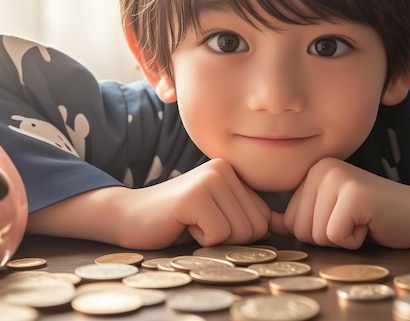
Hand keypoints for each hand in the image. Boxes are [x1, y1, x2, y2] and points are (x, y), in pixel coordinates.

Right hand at [130, 158, 270, 247]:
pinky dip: (201, 240)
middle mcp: (224, 169)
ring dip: (214, 239)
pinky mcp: (195, 195)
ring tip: (191, 222)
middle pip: (256, 227)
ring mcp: (209, 179)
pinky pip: (219, 235)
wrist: (129, 216)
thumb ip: (246, 214)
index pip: (263, 218)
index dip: (238, 233)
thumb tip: (280, 226)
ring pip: (240, 232)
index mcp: (233, 171)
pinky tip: (183, 224)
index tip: (209, 221)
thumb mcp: (219, 213)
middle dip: (229, 238)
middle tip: (199, 224)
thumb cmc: (177, 220)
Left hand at [269, 157, 409, 248]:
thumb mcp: (329, 214)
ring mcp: (338, 178)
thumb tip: (267, 224)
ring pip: (316, 235)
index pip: (290, 221)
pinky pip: (335, 237)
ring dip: (343, 238)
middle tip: (355, 220)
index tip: (344, 217)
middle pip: (300, 229)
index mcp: (313, 171)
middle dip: (329, 236)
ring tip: (363, 220)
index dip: (319, 231)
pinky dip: (355, 240)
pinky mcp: (354, 195)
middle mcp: (322, 168)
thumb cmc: (373, 217)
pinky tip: (370, 223)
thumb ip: (299, 216)